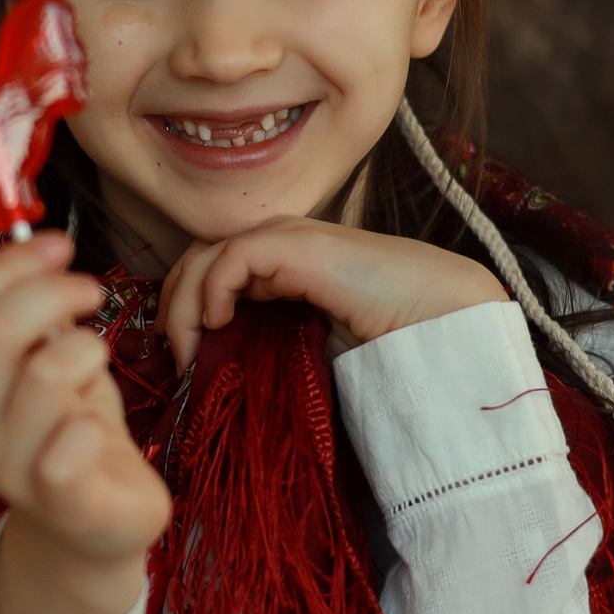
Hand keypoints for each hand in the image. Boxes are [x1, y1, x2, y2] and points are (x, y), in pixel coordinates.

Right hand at [0, 232, 171, 563]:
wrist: (92, 528)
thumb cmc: (70, 432)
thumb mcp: (41, 364)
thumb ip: (29, 316)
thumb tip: (38, 244)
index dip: (10, 264)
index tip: (59, 246)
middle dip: (52, 294)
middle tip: (93, 291)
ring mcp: (5, 472)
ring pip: (42, 374)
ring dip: (85, 350)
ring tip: (96, 364)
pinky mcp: (57, 501)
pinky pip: (73, 439)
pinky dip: (98, 418)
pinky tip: (100, 429)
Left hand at [159, 216, 508, 370]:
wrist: (439, 320)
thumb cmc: (388, 339)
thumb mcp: (311, 346)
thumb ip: (272, 346)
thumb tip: (224, 377)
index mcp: (281, 264)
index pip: (209, 273)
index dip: (185, 312)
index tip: (186, 365)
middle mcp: (278, 242)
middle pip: (196, 261)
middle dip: (175, 308)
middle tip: (179, 360)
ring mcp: (286, 237)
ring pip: (204, 257)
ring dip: (185, 307)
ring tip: (191, 353)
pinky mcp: (295, 244)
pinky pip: (230, 258)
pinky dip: (213, 291)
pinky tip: (221, 325)